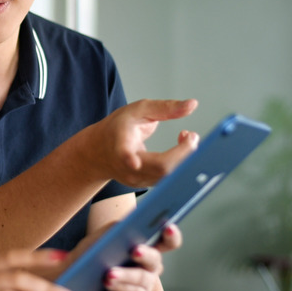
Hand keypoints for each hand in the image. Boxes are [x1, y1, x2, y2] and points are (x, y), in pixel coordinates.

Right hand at [76, 99, 199, 187]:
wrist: (99, 152)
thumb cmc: (118, 128)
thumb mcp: (138, 110)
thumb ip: (165, 107)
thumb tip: (192, 105)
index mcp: (120, 144)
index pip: (125, 154)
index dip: (130, 159)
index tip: (134, 163)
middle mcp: (127, 166)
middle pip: (160, 168)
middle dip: (183, 153)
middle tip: (192, 135)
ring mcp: (137, 179)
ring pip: (169, 176)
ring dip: (185, 157)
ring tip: (187, 137)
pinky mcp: (146, 185)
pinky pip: (170, 178)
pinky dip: (182, 162)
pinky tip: (182, 146)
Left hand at [83, 223, 181, 290]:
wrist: (77, 279)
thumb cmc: (91, 254)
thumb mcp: (98, 239)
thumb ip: (113, 231)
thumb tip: (122, 226)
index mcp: (146, 245)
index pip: (166, 240)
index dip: (171, 234)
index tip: (168, 227)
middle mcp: (150, 265)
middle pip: (155, 259)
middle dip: (145, 254)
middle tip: (134, 251)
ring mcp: (146, 283)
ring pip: (143, 278)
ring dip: (126, 275)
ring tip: (109, 275)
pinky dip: (118, 289)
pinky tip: (104, 287)